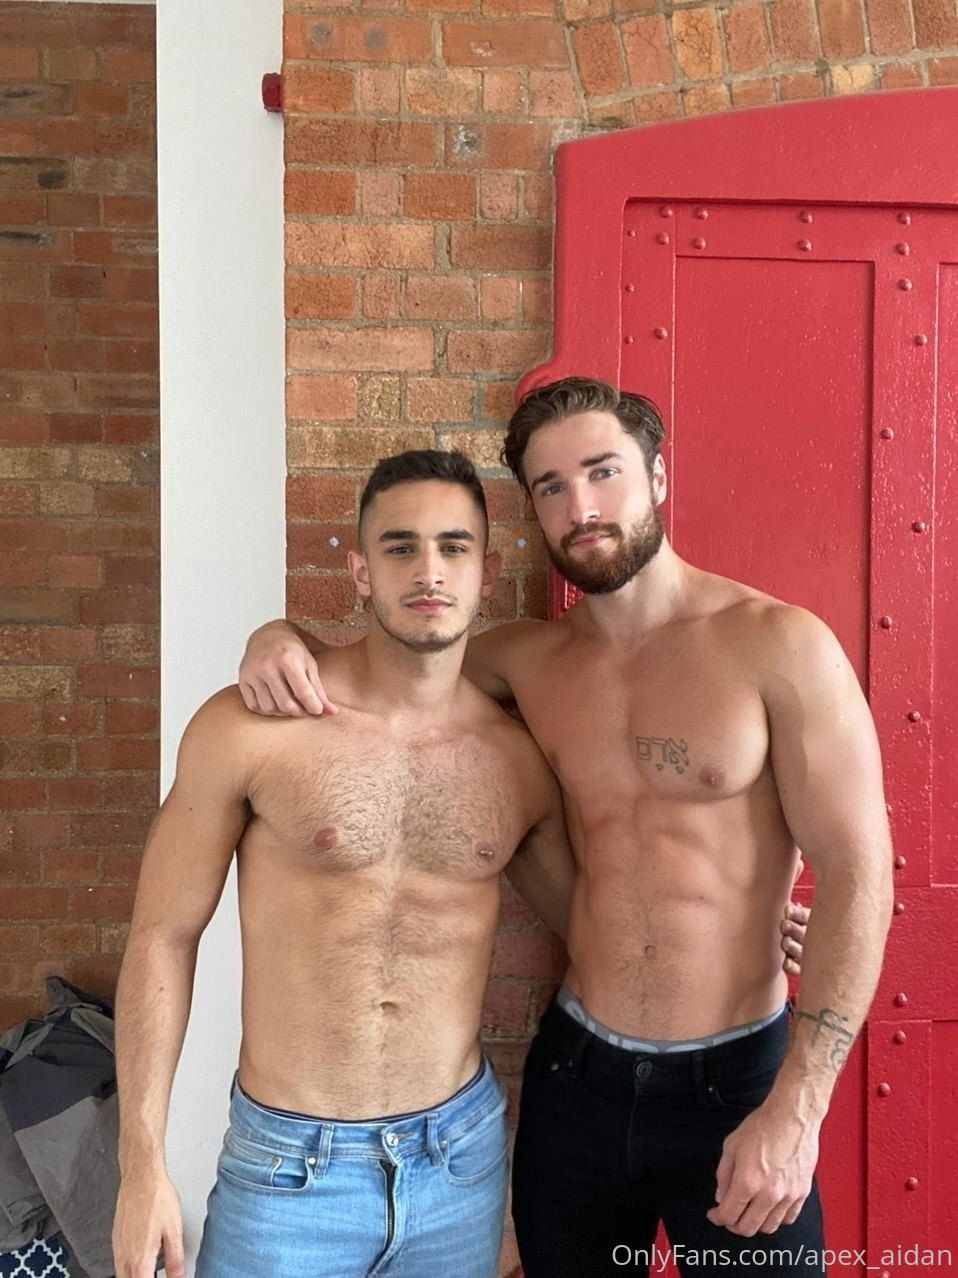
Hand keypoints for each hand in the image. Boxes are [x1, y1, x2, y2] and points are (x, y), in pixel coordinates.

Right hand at [113, 1171, 185, 1277]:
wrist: (141, 1176)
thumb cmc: (157, 1198)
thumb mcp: (174, 1231)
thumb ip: (176, 1261)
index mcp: (140, 1259)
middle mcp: (125, 1257)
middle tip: (157, 1273)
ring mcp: (118, 1248)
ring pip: (123, 1275)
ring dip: (137, 1275)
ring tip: (153, 1270)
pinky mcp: (116, 1239)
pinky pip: (119, 1264)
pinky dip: (130, 1269)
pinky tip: (143, 1260)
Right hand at [238, 621, 335, 716]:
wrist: (266, 636)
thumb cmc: (291, 651)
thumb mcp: (309, 665)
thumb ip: (319, 690)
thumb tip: (332, 713)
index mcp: (287, 659)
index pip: (303, 692)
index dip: (313, 706)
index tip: (318, 711)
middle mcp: (267, 666)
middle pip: (285, 704)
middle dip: (298, 712)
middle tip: (304, 710)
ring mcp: (252, 673)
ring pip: (269, 708)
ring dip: (282, 712)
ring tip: (290, 704)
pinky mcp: (243, 680)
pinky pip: (254, 706)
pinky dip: (267, 710)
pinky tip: (275, 702)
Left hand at [707, 1101, 818, 1236]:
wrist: (792, 1117)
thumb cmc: (762, 1127)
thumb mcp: (731, 1146)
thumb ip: (723, 1175)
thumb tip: (721, 1196)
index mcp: (747, 1182)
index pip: (729, 1215)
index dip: (717, 1218)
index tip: (714, 1214)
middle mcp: (768, 1194)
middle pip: (748, 1228)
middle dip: (733, 1225)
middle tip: (729, 1216)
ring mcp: (788, 1196)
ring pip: (768, 1227)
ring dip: (755, 1224)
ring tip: (748, 1212)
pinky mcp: (802, 1193)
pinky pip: (788, 1218)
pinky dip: (775, 1219)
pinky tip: (768, 1208)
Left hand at [780, 900, 809, 976]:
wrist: (796, 952)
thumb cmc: (785, 922)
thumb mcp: (787, 911)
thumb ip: (787, 906)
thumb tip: (783, 900)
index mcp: (809, 922)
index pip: (806, 917)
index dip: (797, 914)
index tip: (787, 910)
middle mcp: (810, 939)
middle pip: (804, 934)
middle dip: (794, 929)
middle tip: (785, 925)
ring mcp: (806, 955)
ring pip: (801, 952)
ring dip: (793, 947)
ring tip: (785, 942)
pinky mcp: (800, 969)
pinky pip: (797, 969)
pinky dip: (791, 966)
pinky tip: (785, 963)